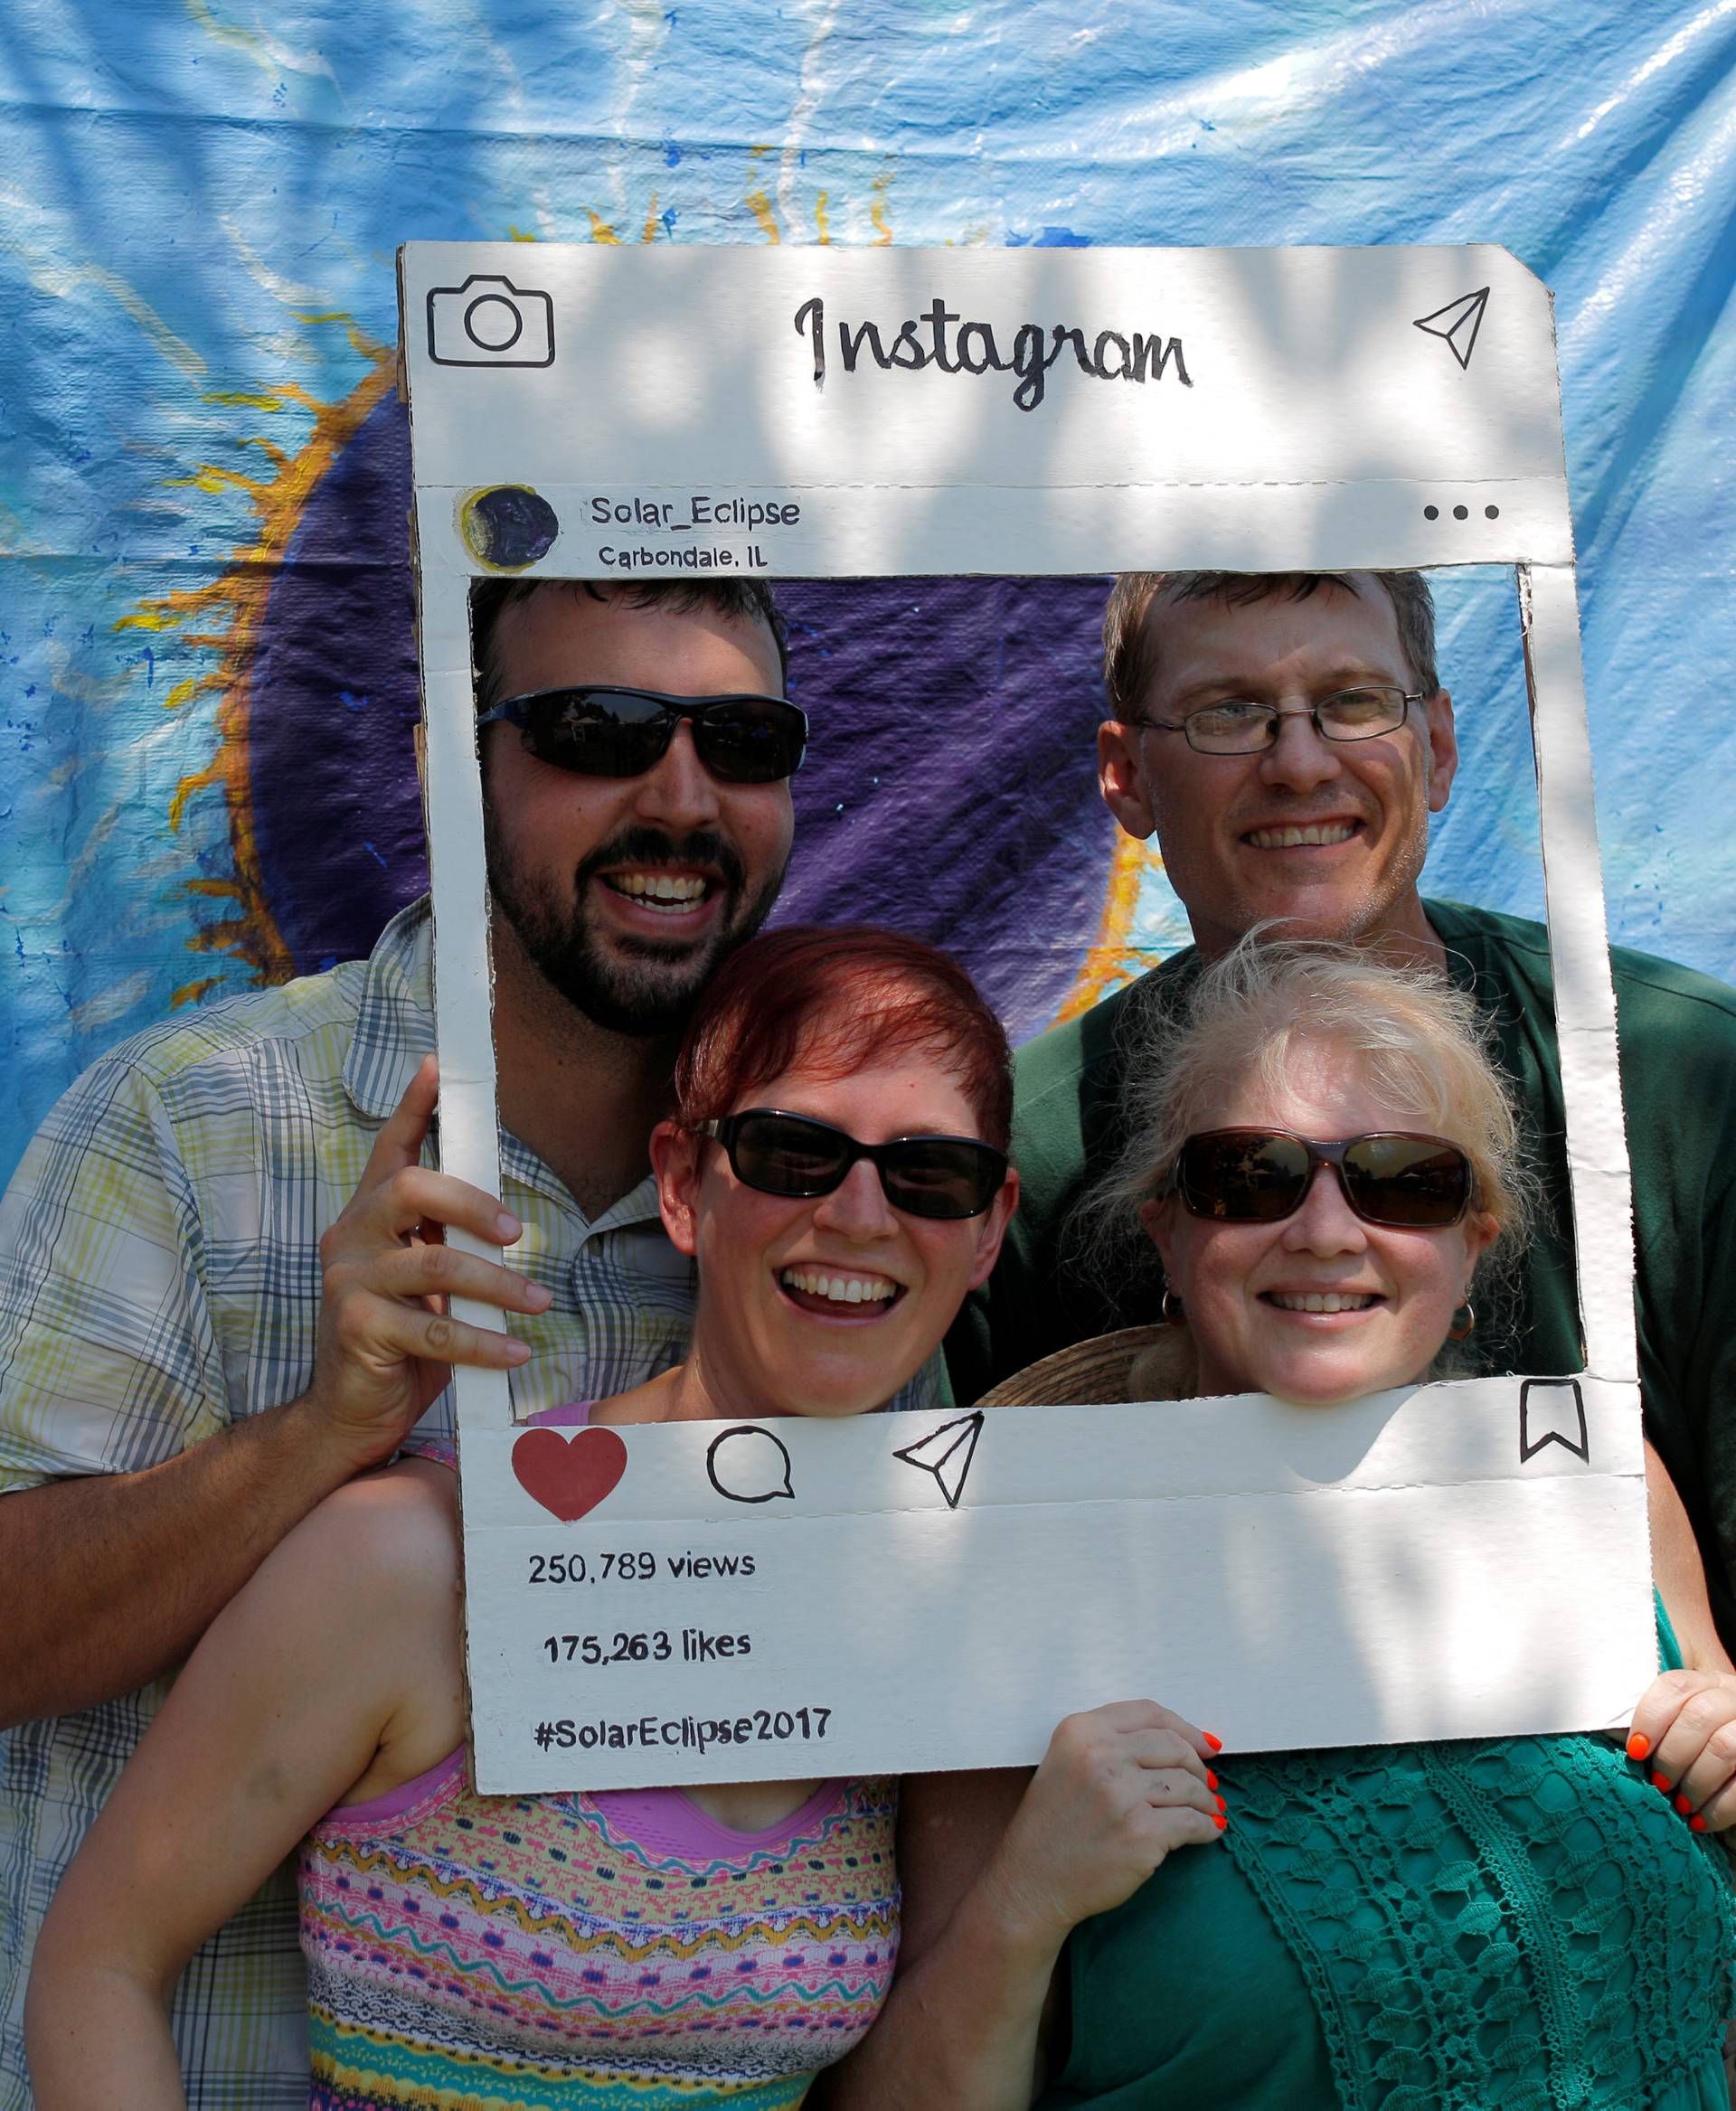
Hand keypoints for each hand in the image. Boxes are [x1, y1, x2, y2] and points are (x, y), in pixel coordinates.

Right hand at [301, 1057, 551, 1470]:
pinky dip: (485, 1341)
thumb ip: (444, 1245)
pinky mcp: (357, 1329)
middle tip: (517, 1232)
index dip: (414, 1106)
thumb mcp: (423, 1285)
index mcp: (367, 1218)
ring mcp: (348, 1282)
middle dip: (472, 1203)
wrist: (346, 1415)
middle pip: (410, 1189)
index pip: (390, 1149)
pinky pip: (435, 1330)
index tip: (439, 1065)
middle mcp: (350, 1238)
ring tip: (539, 1302)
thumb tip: (503, 1217)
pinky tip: (517, 1352)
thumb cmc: (397, 1343)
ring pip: (436, 1264)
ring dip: (499, 1285)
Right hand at [982, 1701, 1225, 1954]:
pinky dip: (1207, 1827)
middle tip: (1207, 1785)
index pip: (1148, 1713)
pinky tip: (1209, 1831)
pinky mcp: (1141, 1834)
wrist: (1033, 1882)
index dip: (1185, 1728)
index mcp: (1080, 1731)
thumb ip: (1113, 1744)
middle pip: (1174, 1747)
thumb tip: (1186, 1743)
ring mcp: (1122, 1796)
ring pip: (1187, 1785)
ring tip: (1210, 1810)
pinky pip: (1192, 1822)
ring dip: (1206, 1800)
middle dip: (1198, 1768)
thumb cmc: (1053, 1825)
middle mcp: (1100, 1756)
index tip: (1205, 1745)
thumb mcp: (1067, 1762)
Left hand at [1628, 1670, 1735, 1832]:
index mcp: (1709, 1684)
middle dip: (1672, 1755)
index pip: (1676, 1685)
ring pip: (1724, 1748)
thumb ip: (1652, 1728)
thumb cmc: (1690, 1762)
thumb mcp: (1673, 1733)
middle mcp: (1735, 1699)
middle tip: (1658, 1783)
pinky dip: (1718, 1808)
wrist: (1722, 1787)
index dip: (1650, 1718)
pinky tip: (1700, 1821)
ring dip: (1695, 1781)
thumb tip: (1610, 1734)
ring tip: (1680, 1804)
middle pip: (1700, 1715)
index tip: (1635, 1751)